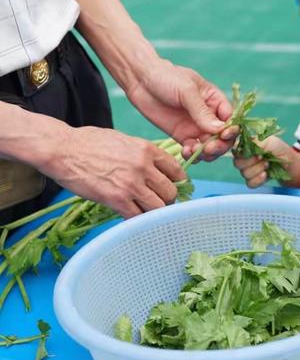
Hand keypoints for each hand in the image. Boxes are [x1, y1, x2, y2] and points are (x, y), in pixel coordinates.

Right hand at [40, 126, 185, 217]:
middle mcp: (144, 166)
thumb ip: (143, 154)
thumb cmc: (90, 142)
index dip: (177, 182)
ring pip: (158, 207)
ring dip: (154, 212)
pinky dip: (137, 220)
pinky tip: (132, 217)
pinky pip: (137, 217)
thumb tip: (156, 167)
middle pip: (170, 191)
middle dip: (167, 199)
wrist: (63, 150)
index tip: (173, 187)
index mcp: (147, 149)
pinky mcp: (116, 199)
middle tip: (159, 202)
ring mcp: (131, 184)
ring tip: (145, 211)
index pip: (176, 170)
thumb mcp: (124, 140)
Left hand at [126, 59, 237, 160]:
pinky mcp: (182, 135)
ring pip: (210, 146)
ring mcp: (196, 127)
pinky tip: (186, 151)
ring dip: (207, 153)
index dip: (231, 129)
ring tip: (196, 151)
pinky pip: (192, 150)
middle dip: (220, 145)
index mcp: (215, 100)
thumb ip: (202, 111)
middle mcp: (209, 116)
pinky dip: (192, 154)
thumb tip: (220, 129)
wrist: (141, 80)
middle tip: (209, 148)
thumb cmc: (167, 77)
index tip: (224, 134)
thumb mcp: (187, 90)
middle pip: (223, 137)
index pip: (231, 118)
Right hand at [233, 136, 293, 187]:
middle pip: (238, 164)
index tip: (258, 153)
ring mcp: (248, 170)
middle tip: (263, 159)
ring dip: (257, 170)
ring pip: (244, 174)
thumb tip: (247, 145)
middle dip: (252, 162)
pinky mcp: (253, 180)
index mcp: (246, 146)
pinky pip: (250, 183)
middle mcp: (245, 158)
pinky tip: (265, 175)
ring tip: (267, 165)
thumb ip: (256, 142)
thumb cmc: (279, 149)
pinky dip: (258, 180)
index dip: (246, 154)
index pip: (236, 151)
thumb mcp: (269, 141)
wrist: (290, 163)